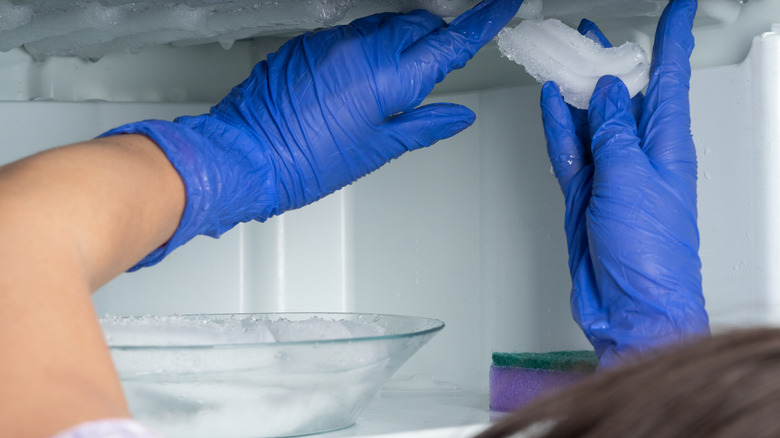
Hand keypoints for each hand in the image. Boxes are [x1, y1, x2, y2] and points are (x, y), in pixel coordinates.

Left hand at [102, 0, 522, 269]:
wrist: (244, 155)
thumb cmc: (304, 161)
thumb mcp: (376, 150)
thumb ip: (423, 125)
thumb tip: (456, 115)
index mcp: (387, 76)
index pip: (449, 41)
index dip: (482, 22)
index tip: (503, 4)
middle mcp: (361, 47)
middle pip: (419, 26)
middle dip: (436, 39)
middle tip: (437, 67)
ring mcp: (332, 40)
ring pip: (386, 25)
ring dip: (401, 42)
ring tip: (393, 81)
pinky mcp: (309, 42)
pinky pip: (353, 33)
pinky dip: (368, 48)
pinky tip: (359, 77)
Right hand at [540, 0, 708, 367]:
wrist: (630, 306)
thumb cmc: (651, 255)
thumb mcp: (632, 179)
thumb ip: (613, 131)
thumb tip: (604, 94)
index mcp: (668, 145)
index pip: (671, 78)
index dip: (674, 39)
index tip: (679, 8)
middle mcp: (641, 155)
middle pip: (624, 94)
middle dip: (613, 60)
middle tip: (594, 34)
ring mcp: (610, 173)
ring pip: (590, 118)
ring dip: (577, 89)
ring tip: (564, 57)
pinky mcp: (585, 193)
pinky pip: (570, 148)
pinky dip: (559, 125)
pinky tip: (551, 101)